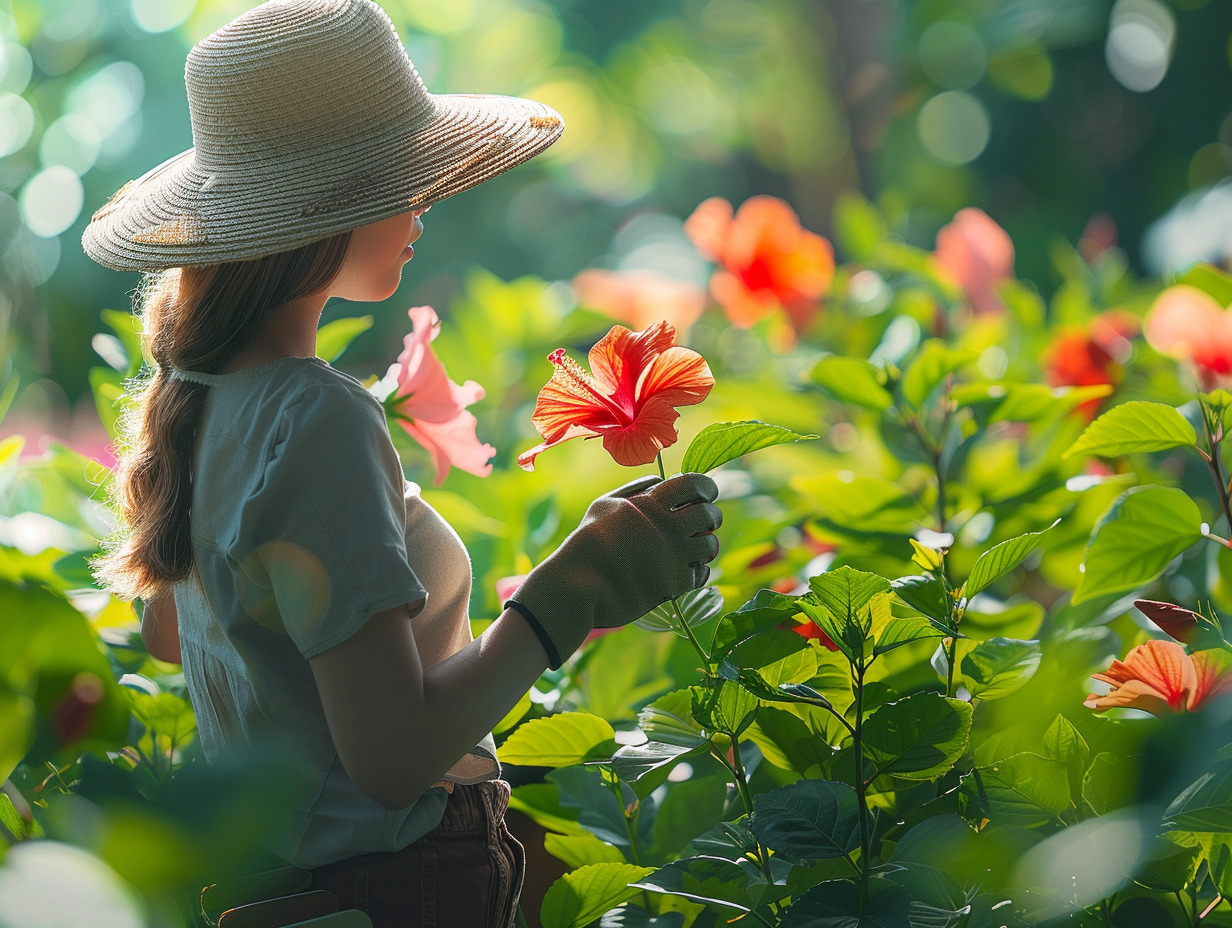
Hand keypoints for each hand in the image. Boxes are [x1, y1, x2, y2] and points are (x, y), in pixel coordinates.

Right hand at [507, 472, 720, 667]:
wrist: (578, 585)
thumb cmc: (587, 542)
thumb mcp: (605, 504)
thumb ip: (635, 489)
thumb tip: (661, 479)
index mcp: (651, 503)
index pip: (695, 483)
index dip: (706, 487)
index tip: (706, 494)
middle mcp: (667, 527)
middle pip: (709, 514)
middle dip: (712, 516)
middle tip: (705, 522)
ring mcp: (673, 556)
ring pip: (710, 545)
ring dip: (707, 545)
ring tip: (696, 548)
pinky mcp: (674, 584)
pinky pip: (701, 574)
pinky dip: (697, 571)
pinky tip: (685, 570)